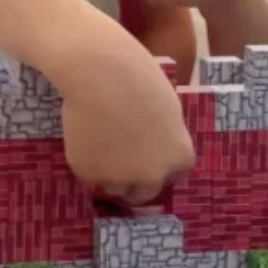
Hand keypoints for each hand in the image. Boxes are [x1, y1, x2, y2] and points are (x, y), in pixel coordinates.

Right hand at [53, 28, 194, 205]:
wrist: (101, 74)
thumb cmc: (140, 79)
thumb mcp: (169, 110)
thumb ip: (163, 139)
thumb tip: (153, 151)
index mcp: (179, 158)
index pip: (174, 175)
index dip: (160, 163)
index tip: (149, 151)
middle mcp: (153, 177)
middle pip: (145, 192)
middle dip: (136, 179)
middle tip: (123, 156)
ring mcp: (120, 179)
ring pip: (115, 187)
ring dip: (111, 173)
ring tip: (104, 140)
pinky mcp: (89, 175)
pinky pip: (91, 176)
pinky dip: (89, 162)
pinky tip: (88, 135)